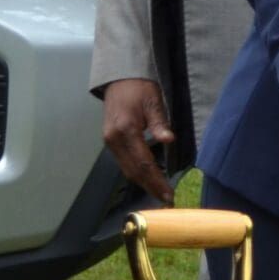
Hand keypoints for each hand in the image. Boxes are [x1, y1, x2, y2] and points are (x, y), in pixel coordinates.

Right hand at [100, 78, 173, 202]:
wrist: (119, 79)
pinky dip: (136, 173)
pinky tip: (149, 178)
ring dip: (143, 182)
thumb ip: (160, 122)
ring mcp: (110, 141)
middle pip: (133, 170)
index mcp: (125, 130)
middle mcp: (114, 139)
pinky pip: (123, 162)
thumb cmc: (140, 88)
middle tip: (166, 200)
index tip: (168, 194)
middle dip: (150, 186)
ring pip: (126, 169)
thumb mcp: (153, 101)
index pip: (143, 162)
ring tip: (160, 193)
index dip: (156, 180)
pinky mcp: (110, 141)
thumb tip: (168, 140)